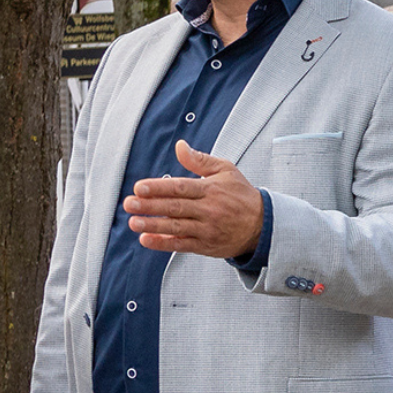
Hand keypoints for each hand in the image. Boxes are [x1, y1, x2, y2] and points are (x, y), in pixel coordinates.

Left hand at [124, 141, 262, 258]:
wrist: (262, 225)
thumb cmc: (241, 195)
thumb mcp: (226, 170)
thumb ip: (200, 160)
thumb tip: (180, 146)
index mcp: (211, 189)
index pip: (181, 187)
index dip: (159, 188)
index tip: (140, 187)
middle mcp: (208, 209)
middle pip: (175, 207)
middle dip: (150, 206)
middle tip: (129, 204)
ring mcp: (206, 229)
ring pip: (176, 227)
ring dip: (153, 225)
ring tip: (134, 222)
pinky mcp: (205, 245)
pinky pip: (182, 244)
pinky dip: (163, 243)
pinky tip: (147, 240)